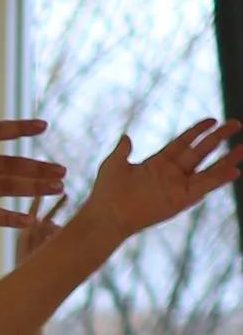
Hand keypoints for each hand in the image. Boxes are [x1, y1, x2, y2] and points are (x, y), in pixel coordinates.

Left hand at [77, 116, 242, 249]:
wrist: (105, 215)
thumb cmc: (106, 192)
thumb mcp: (114, 164)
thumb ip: (123, 150)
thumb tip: (126, 137)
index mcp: (157, 163)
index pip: (184, 142)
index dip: (198, 130)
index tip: (212, 119)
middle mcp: (171, 174)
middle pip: (200, 151)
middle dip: (218, 137)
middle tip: (236, 123)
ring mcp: (177, 187)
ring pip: (207, 169)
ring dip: (226, 159)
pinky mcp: (180, 200)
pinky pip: (203, 187)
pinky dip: (219, 179)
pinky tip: (235, 170)